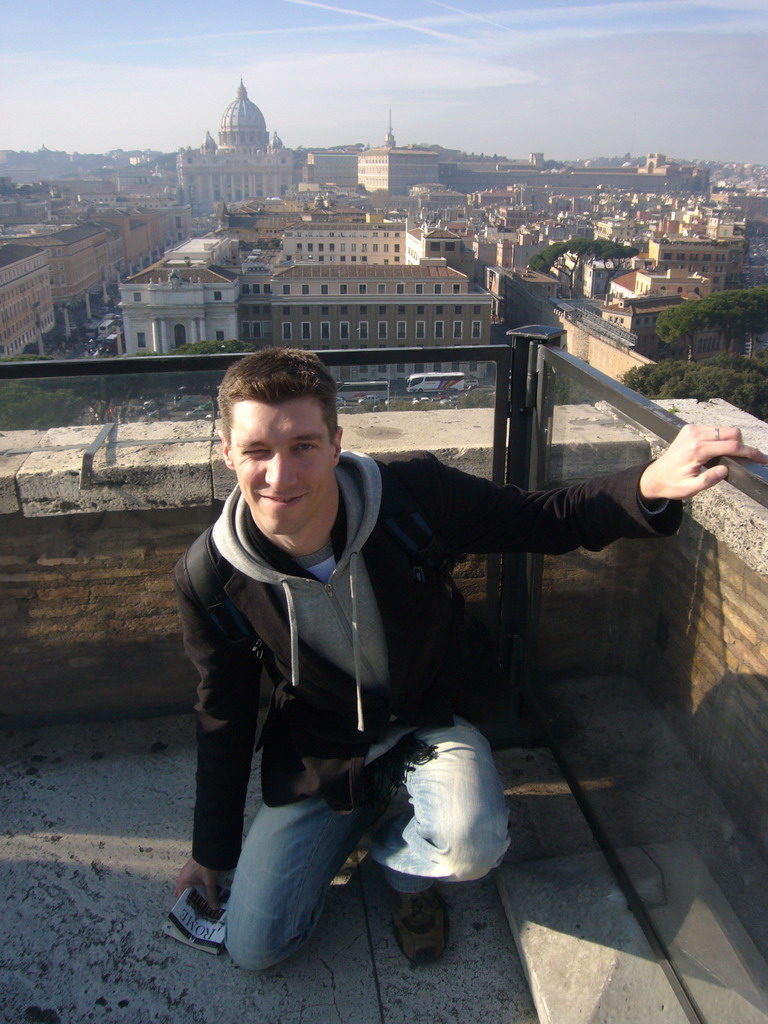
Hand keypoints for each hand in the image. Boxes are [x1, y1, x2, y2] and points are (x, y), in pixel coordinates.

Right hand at [174, 856, 220, 908]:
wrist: (209, 848)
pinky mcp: (192, 868)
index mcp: (182, 883)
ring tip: (205, 899)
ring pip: (189, 886)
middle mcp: (182, 878)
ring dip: (196, 891)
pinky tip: (206, 887)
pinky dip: (198, 885)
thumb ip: (211, 895)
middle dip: (192, 899)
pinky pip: (192, 880)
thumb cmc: (205, 866)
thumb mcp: (209, 882)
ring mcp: (186, 872)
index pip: (180, 898)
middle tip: (200, 907)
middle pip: (185, 893)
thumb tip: (214, 908)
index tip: (193, 912)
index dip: (186, 906)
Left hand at [640, 424, 767, 501]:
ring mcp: (692, 429)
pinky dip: (722, 439)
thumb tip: (725, 470)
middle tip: (746, 460)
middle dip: (742, 445)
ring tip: (731, 458)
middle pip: (731, 433)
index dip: (750, 452)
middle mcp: (694, 435)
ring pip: (724, 430)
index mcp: (696, 450)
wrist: (655, 476)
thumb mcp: (690, 489)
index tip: (762, 458)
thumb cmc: (673, 484)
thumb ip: (708, 480)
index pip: (731, 446)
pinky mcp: (690, 429)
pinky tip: (719, 451)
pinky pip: (715, 430)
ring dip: (732, 442)